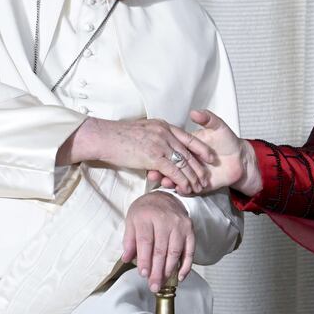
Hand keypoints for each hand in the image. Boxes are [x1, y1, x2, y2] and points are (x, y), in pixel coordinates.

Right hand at [58, 117, 212, 194]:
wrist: (104, 137)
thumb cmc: (118, 136)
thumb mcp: (142, 131)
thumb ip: (154, 137)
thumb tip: (158, 147)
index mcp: (163, 125)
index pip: (188, 137)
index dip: (201, 148)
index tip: (210, 156)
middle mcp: (165, 132)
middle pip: (189, 151)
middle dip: (200, 166)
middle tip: (207, 177)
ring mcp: (160, 143)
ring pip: (184, 162)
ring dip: (193, 176)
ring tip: (199, 186)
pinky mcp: (154, 156)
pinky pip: (173, 171)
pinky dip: (182, 181)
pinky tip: (186, 188)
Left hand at [121, 191, 193, 291]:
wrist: (164, 197)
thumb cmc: (146, 211)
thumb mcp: (131, 221)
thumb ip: (129, 240)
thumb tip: (127, 259)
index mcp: (147, 216)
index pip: (146, 241)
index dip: (145, 259)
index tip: (143, 274)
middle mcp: (165, 219)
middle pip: (161, 249)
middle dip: (157, 270)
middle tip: (153, 285)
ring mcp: (179, 224)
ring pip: (175, 251)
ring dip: (169, 270)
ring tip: (163, 282)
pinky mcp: (190, 229)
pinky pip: (190, 250)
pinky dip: (186, 265)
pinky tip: (180, 276)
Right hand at [149, 110, 262, 196]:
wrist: (240, 158)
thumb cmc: (228, 140)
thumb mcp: (217, 126)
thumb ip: (207, 118)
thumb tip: (194, 113)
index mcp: (187, 144)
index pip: (173, 148)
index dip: (163, 151)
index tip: (153, 153)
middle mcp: (186, 158)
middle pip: (171, 164)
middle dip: (161, 169)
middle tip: (153, 172)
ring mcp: (191, 172)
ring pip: (176, 177)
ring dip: (168, 180)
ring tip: (163, 181)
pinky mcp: (197, 183)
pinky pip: (186, 187)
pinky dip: (180, 189)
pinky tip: (176, 188)